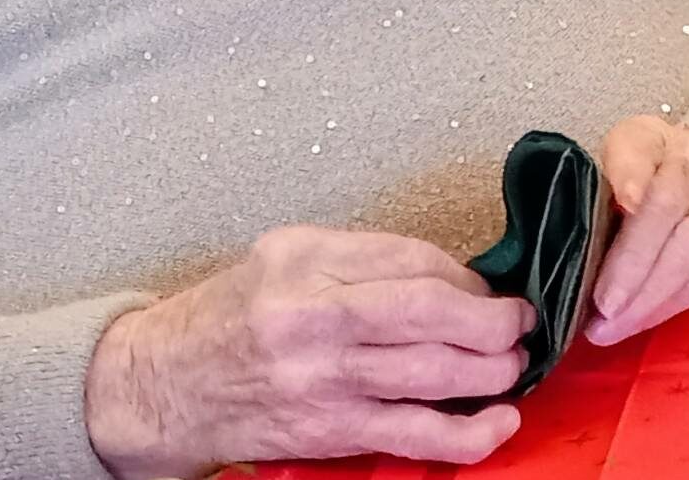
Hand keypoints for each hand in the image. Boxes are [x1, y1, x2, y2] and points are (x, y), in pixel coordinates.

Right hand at [84, 225, 534, 479]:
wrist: (166, 383)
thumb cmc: (230, 313)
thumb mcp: (283, 254)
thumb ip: (357, 257)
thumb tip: (444, 275)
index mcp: (305, 258)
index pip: (409, 256)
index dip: (463, 274)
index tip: (488, 286)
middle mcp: (313, 313)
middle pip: (428, 310)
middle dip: (492, 319)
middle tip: (522, 322)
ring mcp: (322, 378)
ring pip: (431, 372)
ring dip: (492, 370)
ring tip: (517, 364)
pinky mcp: (328, 431)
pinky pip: (413, 434)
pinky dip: (467, 433)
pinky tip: (499, 422)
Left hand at [585, 118, 688, 345]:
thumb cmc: (680, 162)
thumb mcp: (644, 140)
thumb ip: (620, 161)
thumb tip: (614, 198)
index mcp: (667, 145)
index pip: (645, 152)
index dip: (632, 176)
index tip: (624, 200)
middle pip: (667, 216)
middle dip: (634, 263)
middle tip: (602, 300)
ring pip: (685, 264)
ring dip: (645, 301)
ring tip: (607, 326)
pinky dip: (661, 311)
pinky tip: (632, 324)